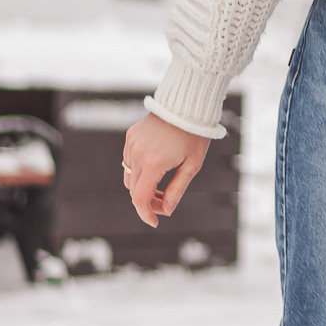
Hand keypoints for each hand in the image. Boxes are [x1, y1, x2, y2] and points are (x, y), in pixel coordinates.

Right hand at [122, 111, 212, 227]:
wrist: (188, 103)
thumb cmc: (195, 135)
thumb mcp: (192, 164)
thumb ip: (177, 189)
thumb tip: (166, 210)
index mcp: (153, 163)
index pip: (140, 199)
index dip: (146, 214)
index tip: (155, 222)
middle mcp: (137, 154)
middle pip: (134, 190)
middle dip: (148, 201)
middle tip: (165, 202)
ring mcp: (132, 144)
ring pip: (129, 177)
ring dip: (142, 186)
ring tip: (162, 186)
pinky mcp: (131, 136)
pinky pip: (129, 160)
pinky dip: (138, 170)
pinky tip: (157, 166)